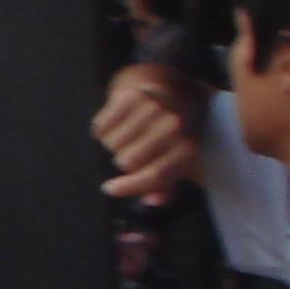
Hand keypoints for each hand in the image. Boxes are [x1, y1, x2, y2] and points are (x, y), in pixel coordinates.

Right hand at [94, 68, 202, 203]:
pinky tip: (117, 123)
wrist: (166, 87)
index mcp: (188, 146)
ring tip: (127, 135)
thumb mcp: (175, 158)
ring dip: (114, 144)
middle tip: (132, 152)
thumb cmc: (169, 133)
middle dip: (124, 161)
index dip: (129, 186)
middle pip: (127, 161)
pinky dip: (103, 129)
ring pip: (112, 144)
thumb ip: (165, 183)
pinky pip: (102, 127)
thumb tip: (153, 201)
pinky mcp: (131, 95)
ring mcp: (152, 108)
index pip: (154, 174)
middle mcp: (173, 125)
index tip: (110, 188)